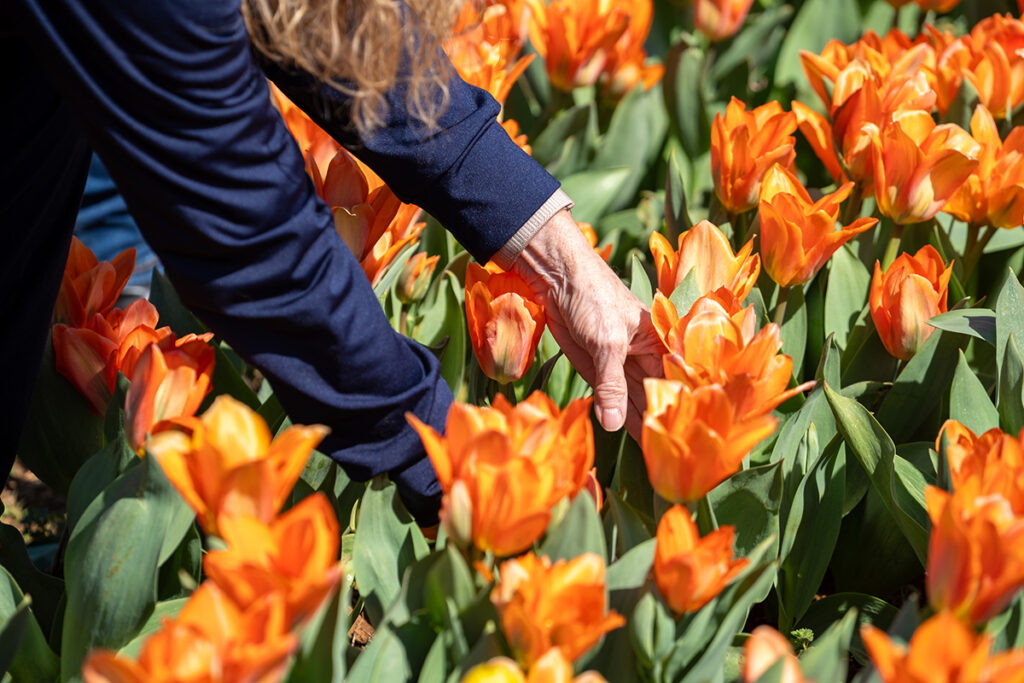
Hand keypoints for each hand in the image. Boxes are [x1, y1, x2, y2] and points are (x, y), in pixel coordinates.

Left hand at [510, 209, 662, 439]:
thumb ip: (612, 384)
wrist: (557, 278)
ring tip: (653, 458)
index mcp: (661, 342)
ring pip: (636, 401)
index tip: (688, 441)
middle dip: (662, 424)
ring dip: (641, 425)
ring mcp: (622, 364)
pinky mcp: (599, 370)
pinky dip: (616, 417)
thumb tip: (615, 424)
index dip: (682, 409)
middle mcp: (647, 356)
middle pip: (657, 396)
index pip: (676, 382)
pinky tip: (629, 438)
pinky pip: (612, 398)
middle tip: (669, 461)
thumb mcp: (606, 340)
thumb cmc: (592, 296)